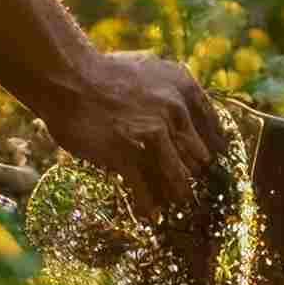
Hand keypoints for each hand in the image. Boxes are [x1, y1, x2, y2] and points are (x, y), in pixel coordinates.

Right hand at [33, 50, 225, 222]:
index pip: (214, 128)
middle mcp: (175, 110)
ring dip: (176, 195)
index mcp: (183, 86)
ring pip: (177, 178)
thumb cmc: (103, 74)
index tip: (214, 167)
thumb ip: (170, 89)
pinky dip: (148, 206)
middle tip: (193, 193)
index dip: (216, 151)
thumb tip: (184, 113)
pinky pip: (144, 190)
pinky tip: (150, 216)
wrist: (68, 78)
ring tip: (176, 206)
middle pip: (197, 158)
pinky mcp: (127, 154)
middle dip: (194, 176)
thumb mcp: (147, 69)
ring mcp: (152, 134)